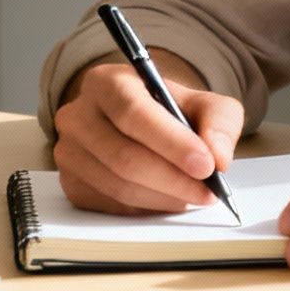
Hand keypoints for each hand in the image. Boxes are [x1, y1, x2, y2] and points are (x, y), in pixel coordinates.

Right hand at [51, 58, 243, 214]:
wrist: (143, 120)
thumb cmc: (172, 110)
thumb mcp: (205, 102)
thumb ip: (220, 121)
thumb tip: (219, 157)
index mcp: (107, 83)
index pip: (135, 114)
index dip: (172, 143)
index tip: (206, 166)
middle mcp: (78, 116)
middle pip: (125, 157)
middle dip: (174, 179)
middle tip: (208, 191)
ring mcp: (69, 152)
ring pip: (118, 186)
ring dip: (164, 197)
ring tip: (195, 196)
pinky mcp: (70, 183)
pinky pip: (111, 205)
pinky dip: (147, 207)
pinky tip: (170, 199)